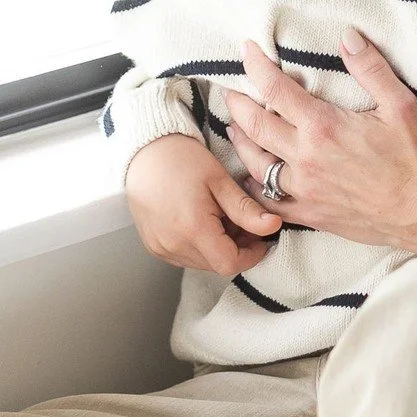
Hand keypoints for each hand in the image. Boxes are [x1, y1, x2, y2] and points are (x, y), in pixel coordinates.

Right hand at [125, 134, 281, 274]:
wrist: (144, 152)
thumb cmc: (182, 160)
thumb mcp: (220, 181)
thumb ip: (246, 209)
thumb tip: (273, 226)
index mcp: (192, 228)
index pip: (230, 263)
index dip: (252, 255)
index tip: (262, 239)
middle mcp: (173, 245)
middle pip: (217, 265)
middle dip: (238, 249)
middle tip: (244, 222)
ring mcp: (160, 248)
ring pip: (203, 263)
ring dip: (219, 248)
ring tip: (222, 218)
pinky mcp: (154, 247)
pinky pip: (186, 257)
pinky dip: (201, 246)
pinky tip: (203, 222)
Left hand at [223, 31, 416, 255]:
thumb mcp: (401, 106)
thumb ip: (371, 69)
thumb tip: (348, 36)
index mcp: (323, 127)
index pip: (276, 90)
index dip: (256, 67)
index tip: (246, 51)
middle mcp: (305, 158)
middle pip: (256, 126)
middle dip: (238, 104)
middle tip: (230, 91)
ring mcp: (304, 189)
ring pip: (255, 164)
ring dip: (241, 143)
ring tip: (235, 129)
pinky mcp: (310, 214)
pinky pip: (269, 202)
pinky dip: (254, 187)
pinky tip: (253, 178)